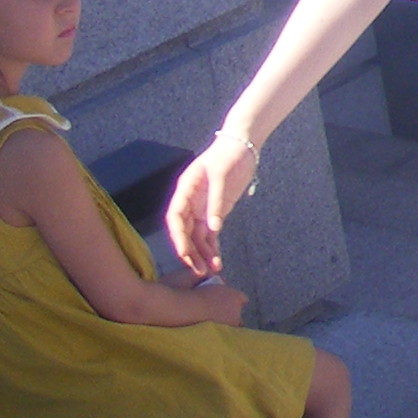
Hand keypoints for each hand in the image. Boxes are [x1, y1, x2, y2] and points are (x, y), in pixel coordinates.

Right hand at [166, 135, 258, 279]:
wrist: (242, 147)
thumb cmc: (228, 156)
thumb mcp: (221, 175)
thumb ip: (216, 201)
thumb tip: (213, 227)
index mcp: (185, 191)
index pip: (175, 218)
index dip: (178, 237)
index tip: (184, 252)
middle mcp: (190, 203)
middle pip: (185, 232)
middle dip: (190, 251)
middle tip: (197, 270)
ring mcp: (201, 209)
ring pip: (198, 236)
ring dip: (202, 254)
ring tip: (210, 271)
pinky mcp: (215, 213)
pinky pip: (211, 234)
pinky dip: (213, 248)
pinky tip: (216, 262)